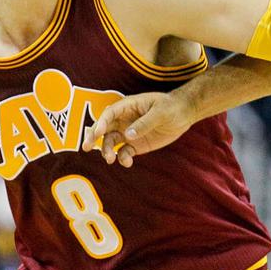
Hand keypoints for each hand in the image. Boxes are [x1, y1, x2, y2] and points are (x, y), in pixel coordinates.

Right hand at [81, 91, 196, 166]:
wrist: (183, 115)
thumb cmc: (171, 107)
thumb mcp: (160, 112)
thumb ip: (145, 123)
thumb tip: (128, 135)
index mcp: (128, 106)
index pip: (109, 113)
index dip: (101, 122)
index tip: (98, 132)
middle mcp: (124, 120)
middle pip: (104, 128)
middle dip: (93, 137)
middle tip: (87, 147)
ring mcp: (128, 133)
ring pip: (110, 142)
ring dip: (107, 151)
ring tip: (110, 159)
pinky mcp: (135, 145)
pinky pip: (123, 153)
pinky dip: (122, 158)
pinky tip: (127, 162)